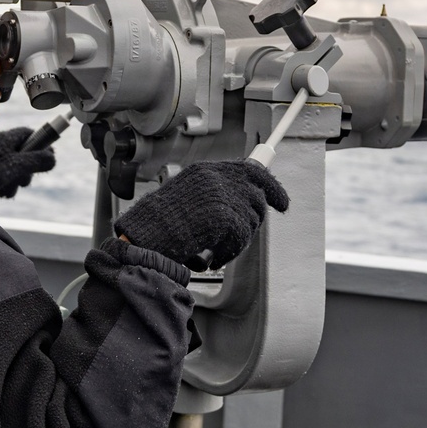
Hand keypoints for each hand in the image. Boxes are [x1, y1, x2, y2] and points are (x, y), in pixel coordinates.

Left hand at [0, 127, 55, 201]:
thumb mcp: (16, 166)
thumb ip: (36, 160)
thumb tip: (52, 158)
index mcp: (3, 138)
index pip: (28, 133)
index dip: (40, 143)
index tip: (47, 154)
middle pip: (24, 152)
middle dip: (29, 169)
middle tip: (26, 179)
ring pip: (16, 167)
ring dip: (17, 180)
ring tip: (10, 188)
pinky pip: (6, 176)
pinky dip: (7, 185)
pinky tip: (2, 192)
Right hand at [114, 160, 288, 268]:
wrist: (144, 237)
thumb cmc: (159, 225)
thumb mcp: (187, 197)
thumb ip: (215, 195)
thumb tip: (247, 202)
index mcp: (206, 170)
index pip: (252, 171)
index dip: (271, 187)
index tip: (282, 202)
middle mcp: (216, 178)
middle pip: (257, 198)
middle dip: (251, 221)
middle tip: (234, 238)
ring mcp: (222, 195)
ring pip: (251, 220)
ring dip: (236, 241)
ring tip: (214, 249)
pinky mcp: (226, 216)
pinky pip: (241, 239)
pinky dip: (228, 253)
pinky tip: (211, 257)